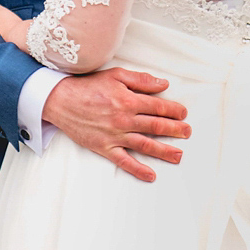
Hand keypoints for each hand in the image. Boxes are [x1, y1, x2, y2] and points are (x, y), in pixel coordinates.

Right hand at [43, 68, 190, 182]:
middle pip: (156, 126)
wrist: (61, 100)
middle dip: (175, 130)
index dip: (174, 110)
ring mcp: (115, 135)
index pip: (158, 107)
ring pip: (145, 145)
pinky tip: (151, 175)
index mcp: (128, 100)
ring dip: (164, 151)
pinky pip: (124, 161)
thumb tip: (163, 84)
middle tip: (188, 133)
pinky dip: (138, 169)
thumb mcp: (116, 75)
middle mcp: (124, 119)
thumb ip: (141, 80)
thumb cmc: (88, 86)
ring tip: (179, 155)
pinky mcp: (104, 147)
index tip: (184, 114)